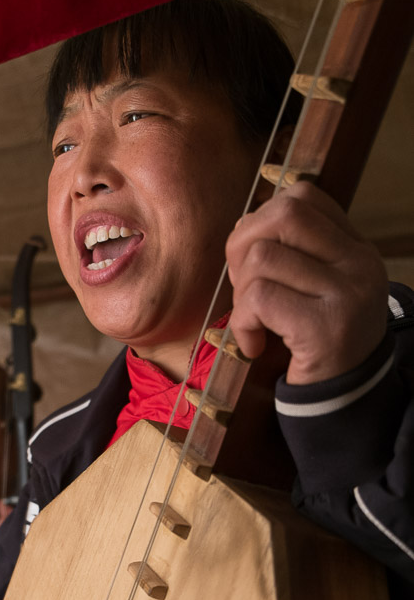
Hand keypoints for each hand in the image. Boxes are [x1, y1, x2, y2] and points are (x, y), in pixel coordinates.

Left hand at [226, 181, 388, 384]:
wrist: (347, 401)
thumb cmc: (319, 344)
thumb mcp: (318, 290)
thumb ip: (293, 256)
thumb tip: (242, 227)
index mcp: (356, 250)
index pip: (303, 198)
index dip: (262, 222)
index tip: (255, 262)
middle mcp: (359, 265)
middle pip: (282, 215)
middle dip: (243, 247)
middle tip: (243, 287)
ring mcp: (346, 294)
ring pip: (262, 258)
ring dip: (240, 292)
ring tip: (252, 321)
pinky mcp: (324, 326)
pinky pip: (259, 298)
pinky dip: (243, 321)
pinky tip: (253, 344)